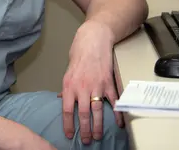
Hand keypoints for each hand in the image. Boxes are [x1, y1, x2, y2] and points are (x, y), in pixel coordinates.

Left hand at [60, 21, 123, 144]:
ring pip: (97, 111)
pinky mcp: (109, 83)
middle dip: (84, 130)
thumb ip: (66, 86)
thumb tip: (61, 98)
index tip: (69, 134)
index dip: (68, 124)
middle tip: (86, 141)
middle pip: (83, 114)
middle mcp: (82, 87)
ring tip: (97, 136)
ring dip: (97, 126)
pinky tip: (118, 123)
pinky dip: (116, 114)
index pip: (66, 109)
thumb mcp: (68, 70)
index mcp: (69, 85)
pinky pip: (113, 102)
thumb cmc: (79, 53)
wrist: (93, 40)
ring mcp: (96, 86)